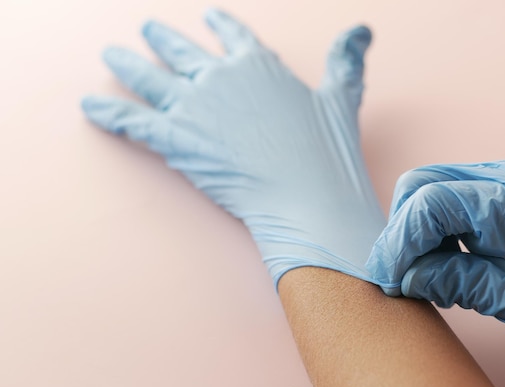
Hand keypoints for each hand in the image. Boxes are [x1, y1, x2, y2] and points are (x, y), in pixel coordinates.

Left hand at [81, 9, 387, 288]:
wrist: (308, 198)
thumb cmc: (327, 152)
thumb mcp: (342, 98)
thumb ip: (345, 61)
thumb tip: (363, 29)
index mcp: (257, 65)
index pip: (231, 34)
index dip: (218, 24)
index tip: (207, 17)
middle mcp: (220, 77)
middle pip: (181, 51)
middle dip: (162, 39)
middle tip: (146, 30)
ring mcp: (194, 107)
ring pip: (150, 78)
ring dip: (126, 66)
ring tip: (110, 54)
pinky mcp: (176, 140)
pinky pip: (133, 121)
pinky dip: (108, 114)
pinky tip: (88, 105)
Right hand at [366, 160, 504, 342]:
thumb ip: (463, 284)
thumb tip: (408, 277)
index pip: (432, 202)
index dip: (400, 241)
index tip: (390, 280)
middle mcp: (502, 178)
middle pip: (419, 185)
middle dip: (400, 232)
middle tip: (398, 278)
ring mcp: (496, 180)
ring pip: (425, 189)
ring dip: (412, 230)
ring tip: (420, 274)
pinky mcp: (491, 192)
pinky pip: (442, 199)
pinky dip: (428, 230)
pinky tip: (440, 261)